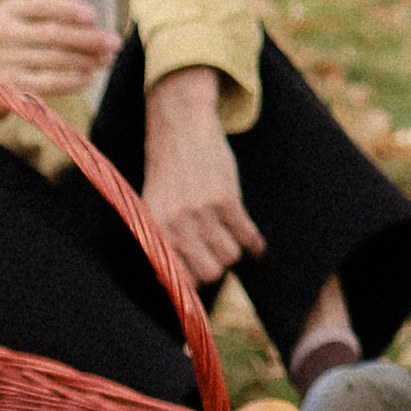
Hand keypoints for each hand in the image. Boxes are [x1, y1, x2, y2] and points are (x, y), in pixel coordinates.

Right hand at [0, 0, 118, 136]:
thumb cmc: (4, 48)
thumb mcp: (15, 22)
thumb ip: (45, 14)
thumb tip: (94, 20)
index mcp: (8, 10)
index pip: (42, 5)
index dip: (70, 10)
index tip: (94, 16)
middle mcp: (3, 32)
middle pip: (54, 34)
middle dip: (90, 38)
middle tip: (115, 41)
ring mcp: (4, 61)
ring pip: (55, 59)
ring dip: (87, 60)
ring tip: (107, 60)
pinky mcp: (8, 86)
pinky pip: (48, 82)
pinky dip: (72, 80)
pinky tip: (88, 78)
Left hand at [141, 68, 263, 284]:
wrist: (180, 128)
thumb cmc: (167, 171)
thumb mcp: (154, 207)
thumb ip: (163, 241)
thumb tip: (173, 282)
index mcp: (156, 231)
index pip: (179, 279)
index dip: (193, 281)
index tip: (202, 277)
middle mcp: (178, 226)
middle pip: (210, 272)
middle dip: (217, 267)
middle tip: (218, 255)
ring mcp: (203, 212)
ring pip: (230, 256)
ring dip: (234, 251)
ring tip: (232, 242)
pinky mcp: (227, 198)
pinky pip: (247, 234)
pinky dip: (255, 243)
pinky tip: (256, 245)